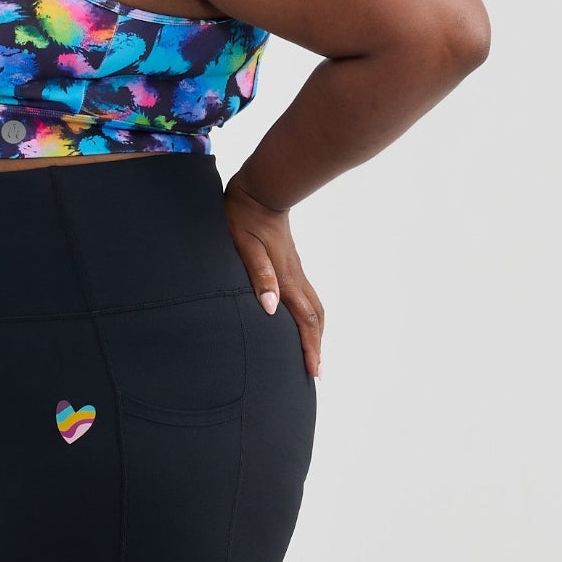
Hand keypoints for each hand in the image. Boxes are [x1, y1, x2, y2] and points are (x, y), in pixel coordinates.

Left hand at [222, 170, 323, 376]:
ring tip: (313, 352)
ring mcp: (295, 271)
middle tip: (316, 371)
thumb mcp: (245, 246)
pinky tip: (299, 321)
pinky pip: (306, 297)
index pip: (304, 321)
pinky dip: (309, 316)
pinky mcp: (290, 265)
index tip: (314, 371)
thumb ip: (258, 275)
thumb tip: (272, 308)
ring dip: (316, 332)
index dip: (310, 348)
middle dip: (317, 346)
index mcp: (285, 278)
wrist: (261, 190)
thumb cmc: (245, 218)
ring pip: (314, 307)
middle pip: (315, 318)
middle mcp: (295, 278)